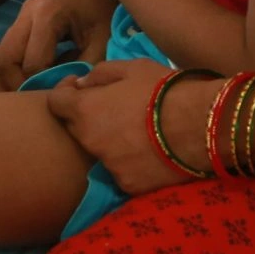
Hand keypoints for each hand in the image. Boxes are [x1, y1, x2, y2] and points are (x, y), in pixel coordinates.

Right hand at [0, 0, 117, 85]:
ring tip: (38, 85)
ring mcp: (21, 14)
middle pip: (5, 59)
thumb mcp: (102, 43)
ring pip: (2, 55)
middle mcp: (28, 12)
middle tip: (38, 94)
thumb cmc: (104, 13)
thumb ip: (84, 70)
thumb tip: (63, 93)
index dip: (42, 84)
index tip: (60, 94)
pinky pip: (9, 49)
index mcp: (49, 15)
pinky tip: (38, 72)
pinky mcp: (21, 19)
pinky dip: (18, 65)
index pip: (32, 64)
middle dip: (17, 82)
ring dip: (15, 75)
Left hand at [46, 61, 211, 195]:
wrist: (198, 125)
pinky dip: (129, 162)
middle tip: (113, 109)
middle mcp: (89, 142)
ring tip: (138, 132)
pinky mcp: (128, 185)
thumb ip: (100, 74)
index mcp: (85, 110)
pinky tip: (150, 152)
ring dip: (109, 141)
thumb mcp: (132, 68)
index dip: (65, 92)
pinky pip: (121, 171)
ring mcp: (108, 167)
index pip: (55, 102)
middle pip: (75, 129)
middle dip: (86, 117)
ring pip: (100, 151)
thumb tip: (82, 85)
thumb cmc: (163, 89)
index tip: (80, 88)